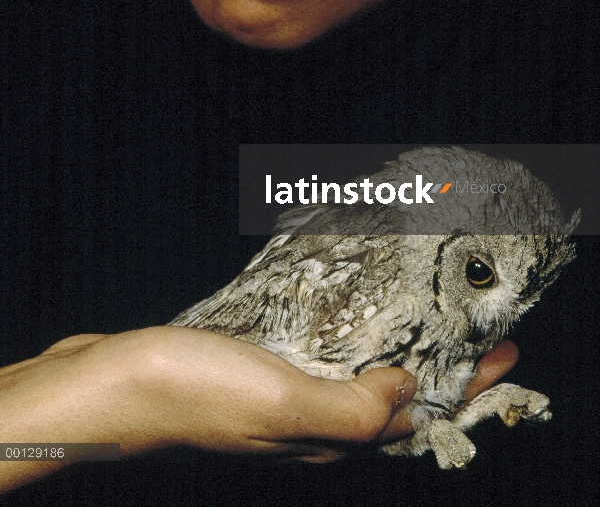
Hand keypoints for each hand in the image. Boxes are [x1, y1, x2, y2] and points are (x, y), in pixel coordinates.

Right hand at [0, 327, 517, 491]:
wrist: (112, 383)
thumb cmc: (191, 394)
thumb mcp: (283, 403)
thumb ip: (354, 407)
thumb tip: (411, 394)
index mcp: (326, 436)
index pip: (417, 418)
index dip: (468, 388)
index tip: (508, 351)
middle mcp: (310, 423)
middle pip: (396, 399)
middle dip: (444, 368)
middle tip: (478, 331)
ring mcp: (282, 396)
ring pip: (361, 377)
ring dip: (400, 351)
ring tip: (425, 320)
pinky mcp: (257, 371)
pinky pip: (322, 356)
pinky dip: (351, 337)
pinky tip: (349, 315)